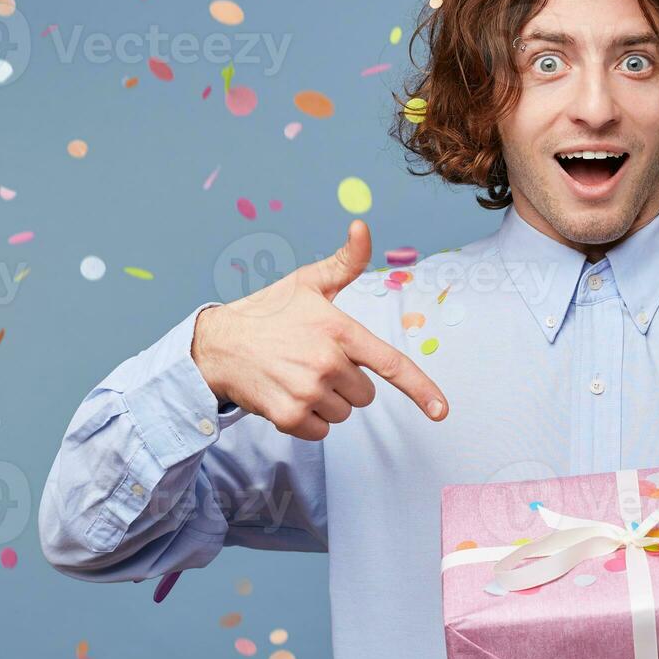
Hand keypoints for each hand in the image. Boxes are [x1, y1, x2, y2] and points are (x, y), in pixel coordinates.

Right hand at [191, 218, 448, 440]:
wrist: (217, 344)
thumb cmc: (268, 311)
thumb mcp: (308, 282)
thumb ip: (345, 261)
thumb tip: (362, 226)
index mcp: (339, 329)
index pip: (391, 364)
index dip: (421, 389)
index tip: (441, 411)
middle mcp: (327, 361)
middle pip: (366, 394)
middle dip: (347, 382)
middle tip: (314, 362)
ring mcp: (307, 391)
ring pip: (344, 413)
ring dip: (327, 401)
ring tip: (297, 376)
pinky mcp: (288, 416)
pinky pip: (321, 431)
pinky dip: (308, 420)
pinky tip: (287, 394)